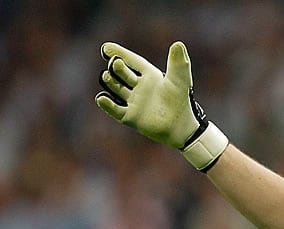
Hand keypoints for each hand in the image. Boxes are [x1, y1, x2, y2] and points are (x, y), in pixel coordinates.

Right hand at [95, 41, 227, 171]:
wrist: (181, 128)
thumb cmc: (181, 102)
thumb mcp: (180, 80)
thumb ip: (178, 63)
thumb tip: (178, 44)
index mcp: (150, 76)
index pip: (133, 61)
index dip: (120, 53)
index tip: (106, 47)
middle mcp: (139, 87)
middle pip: (122, 73)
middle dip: (117, 67)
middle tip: (116, 63)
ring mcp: (134, 102)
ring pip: (116, 88)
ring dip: (110, 82)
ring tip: (108, 76)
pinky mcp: (130, 117)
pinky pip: (115, 110)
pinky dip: (107, 105)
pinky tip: (101, 98)